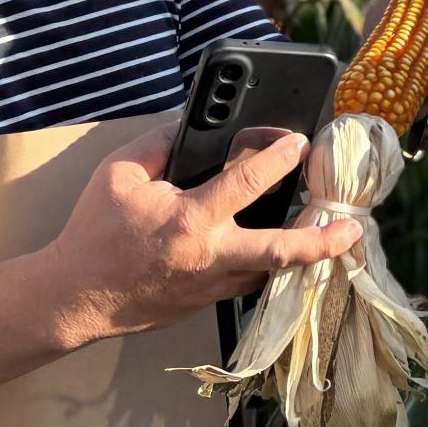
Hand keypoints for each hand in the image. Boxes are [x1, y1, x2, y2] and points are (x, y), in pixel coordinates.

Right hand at [43, 125, 360, 343]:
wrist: (74, 297)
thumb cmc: (95, 232)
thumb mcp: (120, 174)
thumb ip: (161, 144)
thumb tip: (192, 123)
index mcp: (189, 220)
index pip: (246, 183)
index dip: (278, 157)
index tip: (299, 141)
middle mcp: (209, 257)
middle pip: (280, 252)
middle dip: (322, 242)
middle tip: (353, 228)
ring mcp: (211, 286)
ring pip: (271, 271)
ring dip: (304, 254)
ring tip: (336, 235)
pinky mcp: (207, 303)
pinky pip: (249, 281)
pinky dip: (270, 265)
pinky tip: (286, 249)